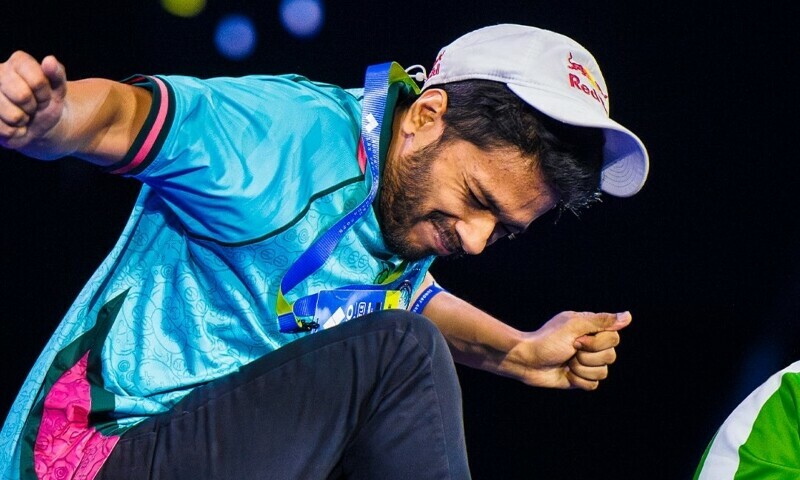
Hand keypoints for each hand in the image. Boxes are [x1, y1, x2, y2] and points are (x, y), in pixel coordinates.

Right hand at [0, 51, 66, 157]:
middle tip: (33, 105)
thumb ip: (57, 74)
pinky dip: (16, 131)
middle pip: (22, 96)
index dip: (45, 94)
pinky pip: (6, 130)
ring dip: (24, 120)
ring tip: (23, 114)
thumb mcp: (58, 88)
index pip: (37, 82)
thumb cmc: (47, 101)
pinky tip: (14, 124)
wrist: (38, 122)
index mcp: (18, 62)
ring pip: (13, 115)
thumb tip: (49, 60)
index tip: (45, 95)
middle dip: (33, 106)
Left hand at [505, 311, 631, 389]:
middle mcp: (590, 346)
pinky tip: (566, 374)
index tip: (576, 340)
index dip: (597, 343)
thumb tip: (628, 316)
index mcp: (590, 330)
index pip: (614, 338)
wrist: (526, 360)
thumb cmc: (547, 340)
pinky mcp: (579, 379)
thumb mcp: (574, 326)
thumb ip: (601, 321)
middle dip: (587, 357)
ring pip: (603, 372)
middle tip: (569, 351)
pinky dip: (579, 381)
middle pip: (610, 356)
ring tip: (566, 363)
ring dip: (581, 369)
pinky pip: (593, 385)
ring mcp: (585, 363)